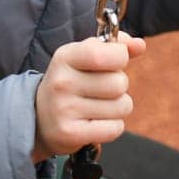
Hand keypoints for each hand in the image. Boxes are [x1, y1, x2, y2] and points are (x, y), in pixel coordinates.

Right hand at [31, 34, 146, 161]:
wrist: (39, 118)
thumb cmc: (71, 81)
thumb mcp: (84, 57)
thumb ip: (113, 46)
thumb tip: (139, 45)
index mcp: (65, 57)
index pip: (108, 54)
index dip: (120, 57)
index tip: (113, 61)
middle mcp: (62, 82)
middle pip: (120, 83)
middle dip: (119, 86)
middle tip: (101, 89)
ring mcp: (64, 109)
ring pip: (122, 106)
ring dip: (117, 107)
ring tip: (97, 107)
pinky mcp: (70, 134)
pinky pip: (115, 128)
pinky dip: (112, 126)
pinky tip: (95, 122)